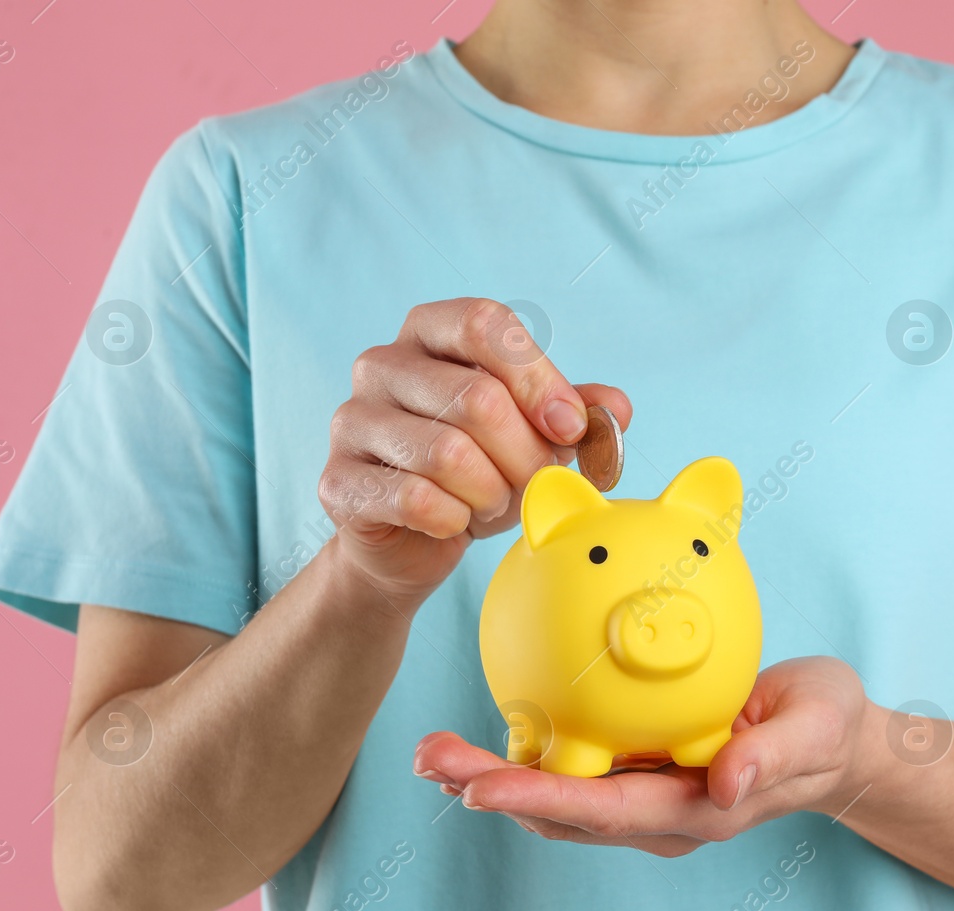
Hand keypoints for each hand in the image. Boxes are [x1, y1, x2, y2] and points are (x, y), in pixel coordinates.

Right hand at [318, 298, 631, 607]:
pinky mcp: (338, 481)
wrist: (414, 542)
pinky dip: (455, 520)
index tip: (570, 428)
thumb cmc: (480, 472)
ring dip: (492, 491)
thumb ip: (577, 413)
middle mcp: (381, 363)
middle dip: (525, 455)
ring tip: (492, 501)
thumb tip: (615, 408)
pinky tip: (454, 521)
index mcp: (430, 332)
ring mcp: (352, 420)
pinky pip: (416, 499)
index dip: (538, 379)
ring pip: (449, 454)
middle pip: (477, 398)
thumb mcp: (536, 436)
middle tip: (533, 482)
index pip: (485, 325)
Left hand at [413, 657, 878, 855]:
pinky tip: (494, 717)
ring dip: (493, 776)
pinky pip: (573, 768)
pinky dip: (527, 751)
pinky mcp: (638, 773)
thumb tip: (726, 787)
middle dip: (489, 789)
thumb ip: (774, 757)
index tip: (479, 785)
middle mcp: (657, 814)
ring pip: (555, 795)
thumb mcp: (817, 728)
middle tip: (429, 756)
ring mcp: (644, 798)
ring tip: (435, 749)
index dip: (539, 797)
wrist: (834, 740)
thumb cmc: (827, 728)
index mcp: (693, 810)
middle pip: (560, 810)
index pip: (603, 811)